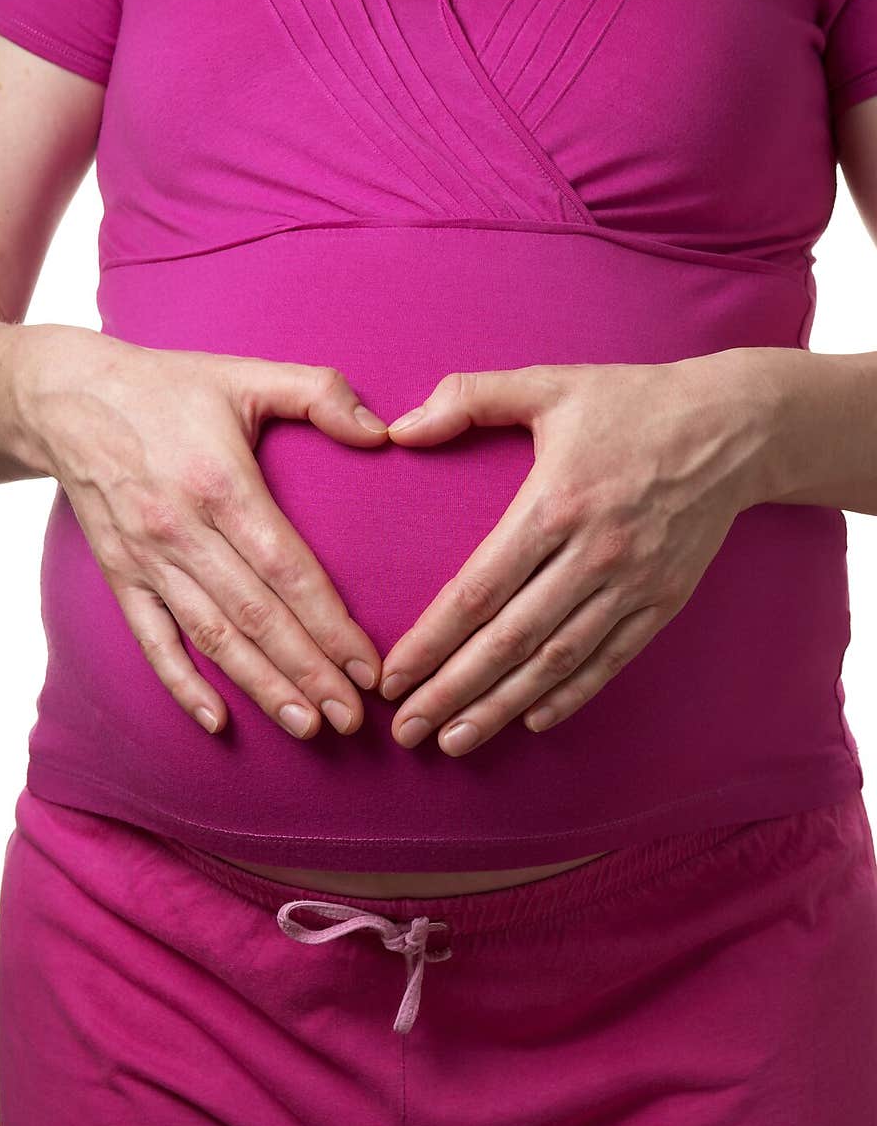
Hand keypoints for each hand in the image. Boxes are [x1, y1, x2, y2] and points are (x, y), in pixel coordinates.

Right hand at [11, 325, 389, 736]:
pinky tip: (217, 721)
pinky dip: (182, 683)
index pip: (287, 570)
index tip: (367, 666)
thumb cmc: (169, 387)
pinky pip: (152, 640)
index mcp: (221, 484)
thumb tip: (384, 433)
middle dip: (308, 673)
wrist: (67, 397)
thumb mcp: (247, 374)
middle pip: (256, 616)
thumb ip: (320, 393)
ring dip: (261, 686)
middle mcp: (182, 530)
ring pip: (212, 637)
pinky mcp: (121, 575)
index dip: (330, 623)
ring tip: (306, 725)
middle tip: (352, 718)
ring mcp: (148, 559)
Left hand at [379, 352, 772, 753]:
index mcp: (555, 505)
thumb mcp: (549, 384)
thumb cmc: (632, 402)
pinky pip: (611, 659)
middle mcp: (592, 554)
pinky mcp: (664, 601)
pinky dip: (572, 694)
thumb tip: (398, 429)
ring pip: (556, 660)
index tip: (393, 678)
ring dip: (502, 706)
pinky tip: (532, 719)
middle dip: (452, 691)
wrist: (734, 427)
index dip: (432, 640)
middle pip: (510, 639)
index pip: (478, 589)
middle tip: (407, 731)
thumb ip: (468, 399)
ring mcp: (632, 584)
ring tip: (454, 741)